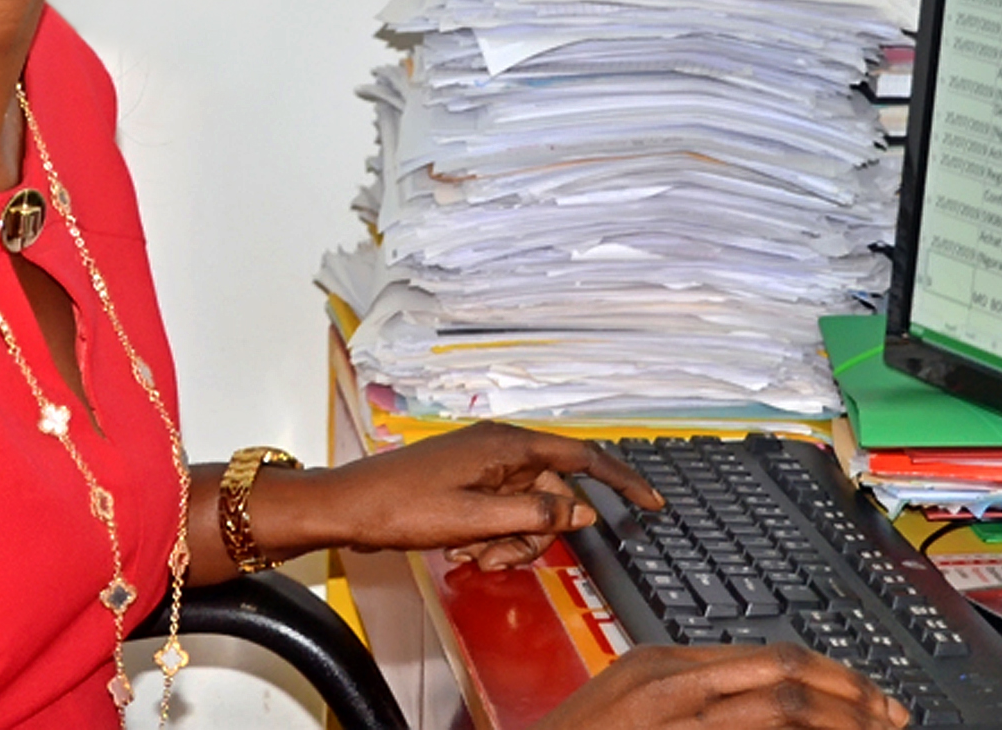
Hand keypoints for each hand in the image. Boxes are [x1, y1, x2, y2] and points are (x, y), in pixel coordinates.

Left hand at [289, 421, 663, 570]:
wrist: (349, 507)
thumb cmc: (404, 507)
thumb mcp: (477, 519)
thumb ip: (535, 513)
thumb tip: (582, 510)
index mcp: (509, 444)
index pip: (583, 457)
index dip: (622, 480)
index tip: (652, 503)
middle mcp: (502, 445)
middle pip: (552, 494)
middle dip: (536, 534)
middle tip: (496, 558)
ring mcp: (485, 461)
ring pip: (527, 508)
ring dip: (510, 540)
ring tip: (471, 555)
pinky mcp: (469, 478)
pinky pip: (502, 509)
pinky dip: (493, 534)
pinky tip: (462, 547)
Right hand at [533, 645, 910, 729]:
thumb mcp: (629, 710)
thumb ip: (686, 698)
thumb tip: (759, 705)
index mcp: (662, 665)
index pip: (768, 655)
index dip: (831, 675)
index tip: (868, 698)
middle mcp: (672, 685)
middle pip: (786, 672)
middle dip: (852, 694)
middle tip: (892, 715)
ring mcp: (673, 722)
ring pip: (781, 709)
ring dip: (840, 723)